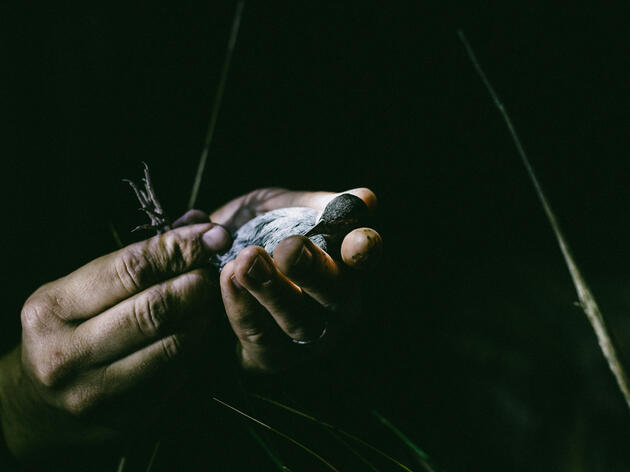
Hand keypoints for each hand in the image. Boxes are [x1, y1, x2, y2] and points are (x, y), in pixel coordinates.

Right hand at [0, 223, 230, 459]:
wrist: (38, 405)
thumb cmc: (68, 330)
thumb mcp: (83, 288)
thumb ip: (138, 256)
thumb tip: (198, 222)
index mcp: (52, 309)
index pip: (129, 269)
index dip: (179, 248)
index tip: (214, 234)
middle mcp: (66, 354)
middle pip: (155, 309)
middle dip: (197, 282)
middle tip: (215, 269)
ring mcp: (95, 393)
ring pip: (173, 344)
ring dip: (205, 314)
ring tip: (213, 297)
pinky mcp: (126, 418)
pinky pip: (179, 374)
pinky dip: (200, 345)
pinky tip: (205, 329)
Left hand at [176, 188, 381, 372]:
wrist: (206, 267)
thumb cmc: (256, 234)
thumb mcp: (280, 208)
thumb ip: (313, 204)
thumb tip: (365, 197)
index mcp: (344, 264)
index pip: (363, 259)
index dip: (364, 250)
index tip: (358, 239)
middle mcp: (335, 305)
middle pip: (337, 295)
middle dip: (314, 271)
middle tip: (289, 248)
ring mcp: (307, 337)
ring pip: (299, 321)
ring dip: (273, 290)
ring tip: (247, 260)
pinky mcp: (272, 357)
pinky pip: (260, 335)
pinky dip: (242, 305)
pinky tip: (228, 277)